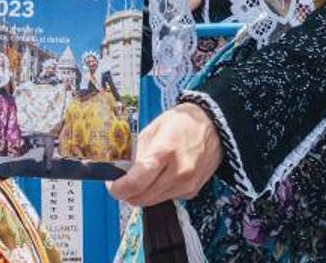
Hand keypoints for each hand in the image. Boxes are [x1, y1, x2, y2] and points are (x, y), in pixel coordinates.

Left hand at [108, 103, 222, 206]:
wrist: (213, 127)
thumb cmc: (182, 123)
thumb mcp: (153, 129)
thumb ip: (136, 153)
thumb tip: (121, 173)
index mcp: (164, 152)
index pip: (136, 182)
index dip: (118, 188)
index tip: (111, 185)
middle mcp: (178, 173)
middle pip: (141, 197)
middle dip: (126, 193)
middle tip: (120, 181)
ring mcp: (186, 185)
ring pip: (152, 202)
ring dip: (140, 194)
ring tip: (139, 177)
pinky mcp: (191, 192)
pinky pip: (165, 198)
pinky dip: (156, 192)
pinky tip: (159, 176)